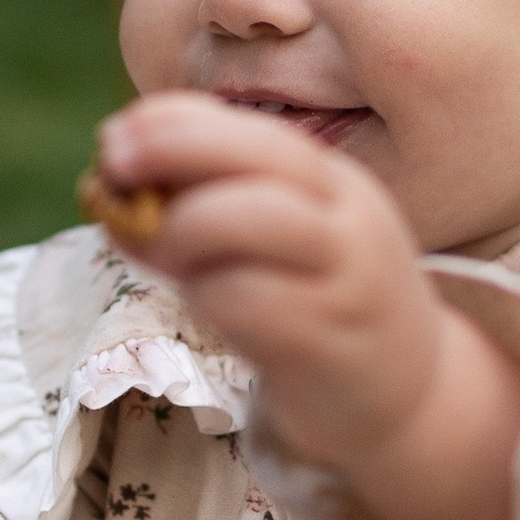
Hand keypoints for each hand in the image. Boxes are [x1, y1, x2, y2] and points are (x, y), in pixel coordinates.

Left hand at [95, 94, 519, 519]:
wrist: (406, 395)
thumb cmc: (320, 306)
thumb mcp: (283, 242)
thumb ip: (216, 205)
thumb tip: (116, 183)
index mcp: (334, 183)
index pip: (255, 130)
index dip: (178, 124)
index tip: (114, 136)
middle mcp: (349, 220)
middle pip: (258, 160)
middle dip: (173, 152)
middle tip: (112, 173)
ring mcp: (345, 280)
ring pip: (250, 221)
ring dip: (182, 230)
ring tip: (161, 255)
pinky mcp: (328, 342)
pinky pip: (248, 301)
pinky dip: (206, 295)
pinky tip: (206, 305)